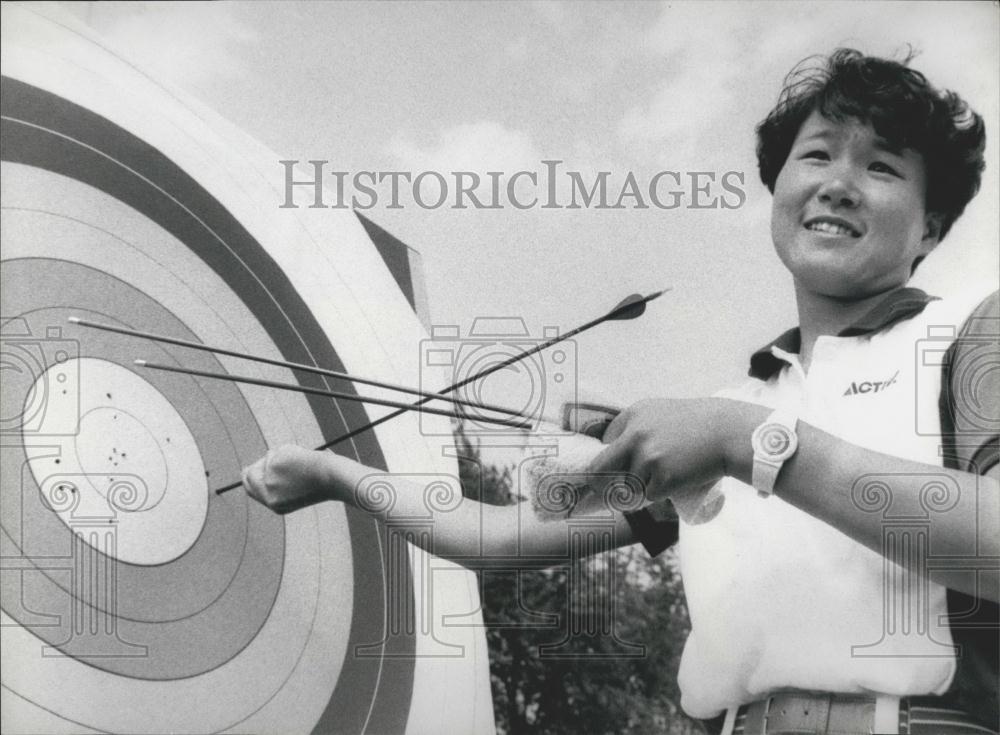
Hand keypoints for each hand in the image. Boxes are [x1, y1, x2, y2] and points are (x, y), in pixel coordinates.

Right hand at [242, 444, 335, 513]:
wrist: (334, 478)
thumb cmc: (324, 481)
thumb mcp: (300, 486)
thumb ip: (280, 480)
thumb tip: (268, 460)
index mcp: (276, 505)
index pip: (251, 490)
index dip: (249, 477)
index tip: (250, 467)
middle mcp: (269, 497)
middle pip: (249, 475)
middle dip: (259, 463)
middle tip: (274, 455)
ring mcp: (268, 482)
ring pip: (266, 459)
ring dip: (281, 455)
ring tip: (301, 461)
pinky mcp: (271, 467)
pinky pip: (274, 452)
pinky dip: (287, 450)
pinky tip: (301, 457)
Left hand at [588, 398, 728, 502]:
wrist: (729, 432)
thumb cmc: (698, 424)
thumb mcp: (661, 413)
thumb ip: (637, 429)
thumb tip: (614, 456)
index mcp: (633, 415)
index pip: (604, 444)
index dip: (607, 460)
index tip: (609, 472)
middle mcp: (635, 435)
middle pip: (600, 468)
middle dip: (600, 484)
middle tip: (607, 494)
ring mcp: (648, 457)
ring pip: (630, 486)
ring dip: (642, 489)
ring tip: (666, 476)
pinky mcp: (663, 477)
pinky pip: (650, 496)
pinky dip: (660, 495)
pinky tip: (676, 483)